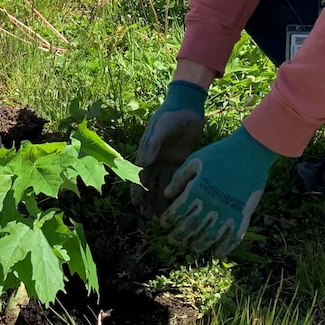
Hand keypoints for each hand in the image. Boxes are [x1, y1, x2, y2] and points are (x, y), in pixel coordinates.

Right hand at [132, 80, 206, 218]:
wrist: (187, 107)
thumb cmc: (171, 115)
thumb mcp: (161, 127)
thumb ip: (153, 143)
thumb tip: (144, 162)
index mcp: (146, 152)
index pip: (139, 175)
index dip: (137, 190)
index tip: (137, 204)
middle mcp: (155, 160)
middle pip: (149, 184)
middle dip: (148, 200)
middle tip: (149, 217)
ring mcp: (168, 162)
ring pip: (162, 185)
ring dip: (160, 200)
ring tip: (161, 216)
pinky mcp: (181, 161)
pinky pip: (176, 180)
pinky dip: (174, 192)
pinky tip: (176, 204)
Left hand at [161, 125, 277, 256]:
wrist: (250, 152)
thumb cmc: (220, 153)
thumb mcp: (195, 160)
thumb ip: (180, 178)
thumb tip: (167, 194)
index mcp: (196, 190)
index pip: (177, 212)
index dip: (169, 220)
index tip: (164, 224)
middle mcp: (210, 204)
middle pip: (191, 227)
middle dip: (180, 236)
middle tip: (173, 240)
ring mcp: (227, 211)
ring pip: (210, 235)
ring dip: (200, 244)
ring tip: (194, 247)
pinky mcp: (243, 215)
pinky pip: (234, 236)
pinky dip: (226, 247)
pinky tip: (219, 254)